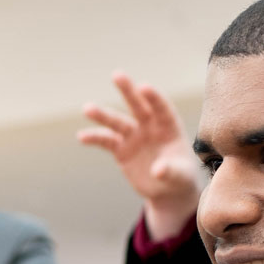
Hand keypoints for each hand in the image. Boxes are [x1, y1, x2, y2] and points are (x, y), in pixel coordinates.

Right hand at [77, 72, 201, 241]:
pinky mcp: (121, 149)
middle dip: (127, 91)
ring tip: (87, 108)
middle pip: (138, 106)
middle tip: (116, 74)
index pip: (162, 108)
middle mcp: (149, 126)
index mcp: (169, 127)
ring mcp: (134, 136)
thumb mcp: (180, 176)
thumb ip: (171, 171)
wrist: (167, 189)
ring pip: (117, 122)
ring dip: (103, 115)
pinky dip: (94, 138)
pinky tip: (82, 136)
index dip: (154, 97)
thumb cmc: (180, 177)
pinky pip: (106, 141)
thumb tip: (157, 170)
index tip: (144, 86)